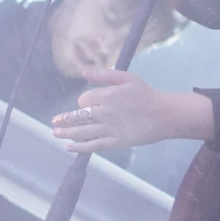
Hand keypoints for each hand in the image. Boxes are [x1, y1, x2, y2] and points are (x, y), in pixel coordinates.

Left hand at [52, 70, 214, 152]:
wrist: (165, 114)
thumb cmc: (146, 94)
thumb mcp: (127, 78)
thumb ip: (105, 75)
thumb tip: (85, 73)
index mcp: (107, 96)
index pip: (84, 100)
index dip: (83, 102)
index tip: (88, 104)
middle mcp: (104, 113)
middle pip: (78, 117)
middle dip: (64, 119)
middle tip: (54, 122)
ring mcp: (109, 129)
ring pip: (82, 132)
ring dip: (66, 133)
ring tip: (55, 133)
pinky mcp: (115, 142)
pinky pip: (93, 145)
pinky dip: (79, 147)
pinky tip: (69, 147)